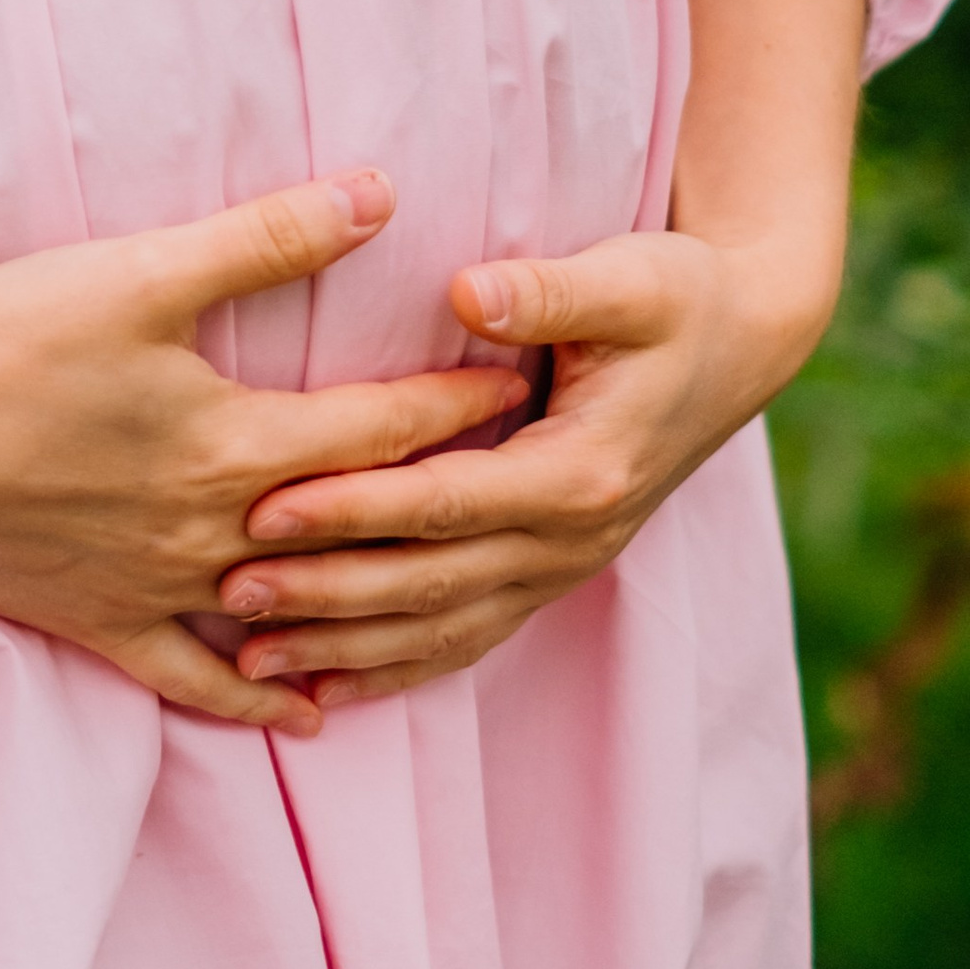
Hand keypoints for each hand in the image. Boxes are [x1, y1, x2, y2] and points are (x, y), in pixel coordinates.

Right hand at [0, 172, 530, 737]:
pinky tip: (305, 711)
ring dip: (372, 603)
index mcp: (235, 446)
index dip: (463, 405)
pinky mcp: (97, 620)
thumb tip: (380, 193)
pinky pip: (193, 677)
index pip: (385, 430)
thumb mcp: (139, 274)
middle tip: (522, 490)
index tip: (528, 388)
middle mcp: (214, 535)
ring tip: (443, 591)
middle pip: (359, 525)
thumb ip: (266, 238)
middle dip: (444, 504)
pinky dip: (254, 697)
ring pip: (293, 615)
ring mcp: (157, 589)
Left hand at [213, 219, 844, 710]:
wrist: (744, 346)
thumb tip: (469, 291)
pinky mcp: (549, 576)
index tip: (267, 507)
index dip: (356, 508)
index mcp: (583, 471)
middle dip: (325, 592)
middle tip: (224, 592)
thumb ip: (549, 292)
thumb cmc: (678, 299)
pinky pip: (465, 640)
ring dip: (344, 647)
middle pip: (430, 581)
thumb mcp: (632, 278)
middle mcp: (574, 539)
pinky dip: (393, 670)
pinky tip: (324, 690)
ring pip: (439, 628)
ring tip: (249, 660)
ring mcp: (563, 569)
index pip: (446, 500)